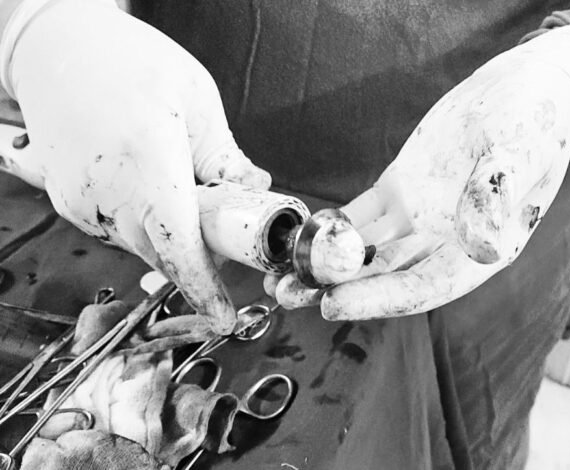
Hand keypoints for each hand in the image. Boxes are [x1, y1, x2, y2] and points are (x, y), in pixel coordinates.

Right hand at [0, 0, 270, 332]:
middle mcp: (106, 188)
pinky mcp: (69, 203)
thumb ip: (226, 158)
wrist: (53, 47)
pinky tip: (153, 190)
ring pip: (141, 245)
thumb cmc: (129, 62)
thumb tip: (255, 193)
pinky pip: (118, 231)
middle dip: (200, 255)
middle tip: (228, 230)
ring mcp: (81, 200)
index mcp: (146, 158)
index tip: (224, 315)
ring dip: (172, 236)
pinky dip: (145, 223)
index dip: (203, 285)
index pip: (178, 243)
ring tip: (184, 192)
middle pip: (164, 251)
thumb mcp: (196, 100)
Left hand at [270, 25, 569, 319]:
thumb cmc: (536, 121)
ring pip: (367, 252)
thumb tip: (482, 245)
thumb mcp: (523, 150)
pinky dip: (333, 227)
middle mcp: (445, 243)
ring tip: (277, 274)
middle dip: (336, 289)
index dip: (378, 299)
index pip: (423, 287)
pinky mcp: (402, 189)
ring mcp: (421, 217)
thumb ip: (498, 193)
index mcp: (478, 250)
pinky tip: (301, 232)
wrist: (526, 90)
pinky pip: (363, 216)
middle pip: (384, 278)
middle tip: (285, 293)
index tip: (332, 303)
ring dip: (324, 265)